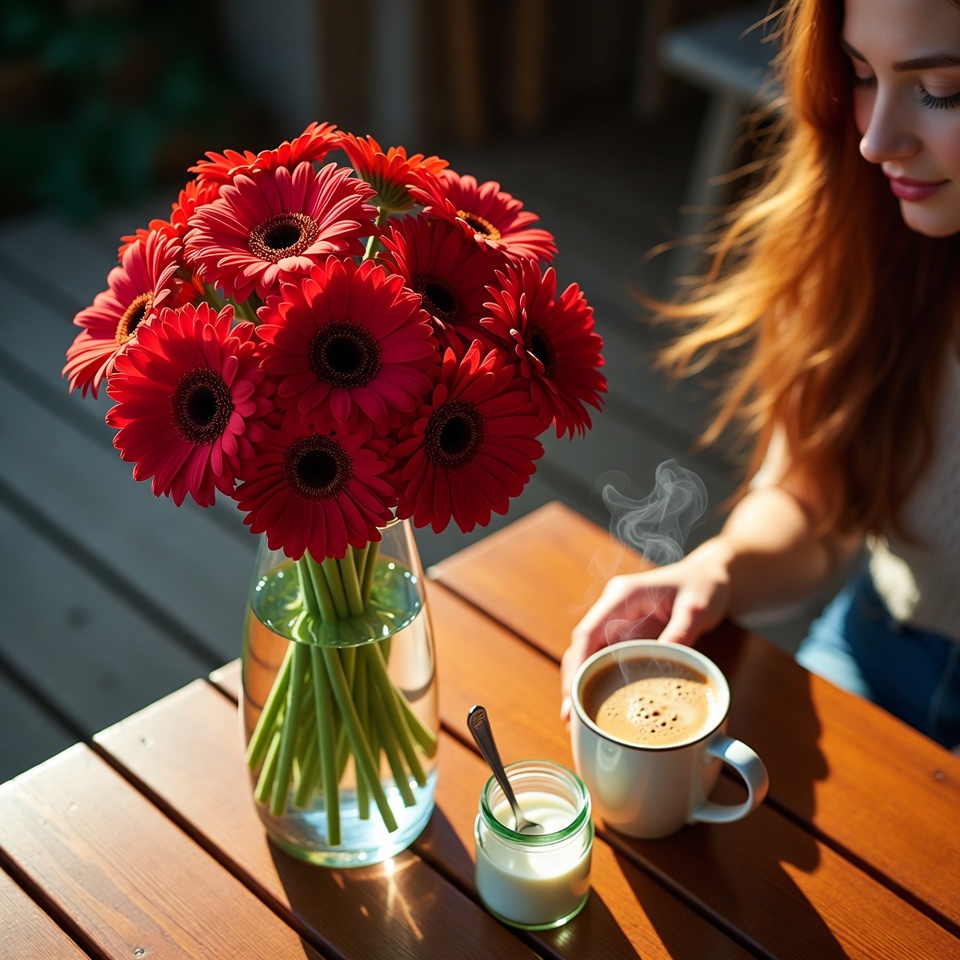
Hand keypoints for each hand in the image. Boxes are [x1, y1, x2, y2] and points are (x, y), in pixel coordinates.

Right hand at [560, 544, 732, 719]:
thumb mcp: (696, 608)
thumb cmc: (702, 586)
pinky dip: (598, 681)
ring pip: (589, 655)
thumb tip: (664, 661)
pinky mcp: (625, 635)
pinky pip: (605, 659)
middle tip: (569, 718)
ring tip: (577, 720)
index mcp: (622, 596)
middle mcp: (612, 608)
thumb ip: (680, 632)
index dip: (577, 665)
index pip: (587, 632)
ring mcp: (617, 622)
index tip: (572, 695)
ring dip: (582, 684)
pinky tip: (595, 705)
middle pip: (581, 647)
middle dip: (573, 681)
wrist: (710, 578)